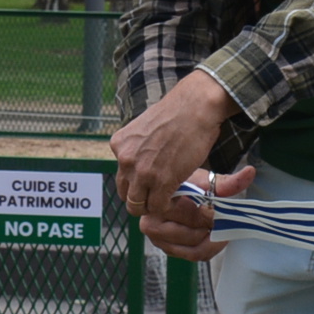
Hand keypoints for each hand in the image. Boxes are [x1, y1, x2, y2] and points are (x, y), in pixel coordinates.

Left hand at [113, 68, 237, 220]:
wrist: (195, 106)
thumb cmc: (177, 112)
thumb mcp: (144, 129)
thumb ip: (139, 148)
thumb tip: (146, 164)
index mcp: (119, 144)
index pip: (121, 176)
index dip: (137, 183)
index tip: (151, 183)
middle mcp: (125, 159)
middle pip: (126, 194)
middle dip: (142, 198)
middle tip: (158, 195)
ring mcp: (142, 172)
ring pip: (138, 206)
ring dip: (153, 205)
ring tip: (168, 198)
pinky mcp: (161, 181)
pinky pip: (158, 206)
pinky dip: (168, 206)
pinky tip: (177, 197)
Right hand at [142, 165, 253, 261]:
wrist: (173, 191)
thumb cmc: (186, 183)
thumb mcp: (204, 180)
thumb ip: (225, 181)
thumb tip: (250, 172)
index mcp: (157, 203)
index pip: (191, 216)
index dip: (213, 216)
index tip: (223, 210)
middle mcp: (151, 224)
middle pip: (193, 237)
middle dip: (214, 229)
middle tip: (226, 220)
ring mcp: (158, 240)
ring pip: (194, 250)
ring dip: (214, 241)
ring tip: (222, 228)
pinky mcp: (168, 249)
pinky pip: (193, 255)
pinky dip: (209, 247)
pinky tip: (214, 235)